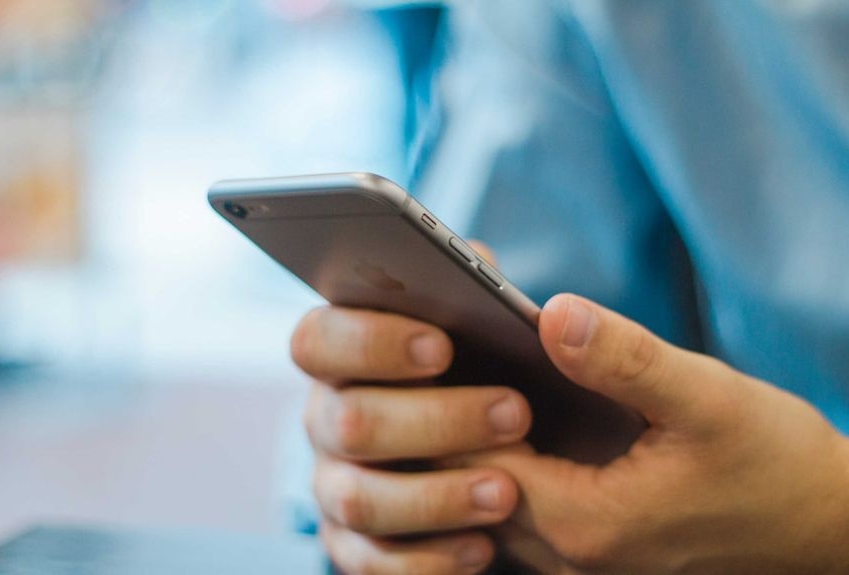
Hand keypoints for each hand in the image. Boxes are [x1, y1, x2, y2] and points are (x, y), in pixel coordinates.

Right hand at [292, 305, 533, 573]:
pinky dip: (428, 558)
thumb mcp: (486, 324)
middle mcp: (329, 417)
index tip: (443, 348)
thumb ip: (492, 292)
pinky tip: (483, 546)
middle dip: (434, 422)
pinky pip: (373, 562)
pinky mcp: (353, 544)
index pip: (319, 339)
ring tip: (507, 492)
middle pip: (346, 421)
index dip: (370, 342)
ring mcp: (335, 483)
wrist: (499, 449)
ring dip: (435, 497)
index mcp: (343, 353)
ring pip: (358, 498)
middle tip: (515, 415)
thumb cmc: (482, 369)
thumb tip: (550, 313)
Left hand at [448, 294, 848, 573]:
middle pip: (466, 486)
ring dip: (467, 441)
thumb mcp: (706, 399)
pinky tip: (507, 411)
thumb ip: (625, 359)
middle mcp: (567, 554)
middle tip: (436, 349)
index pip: (469, 466)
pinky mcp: (591, 544)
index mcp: (585, 522)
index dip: (445, 404)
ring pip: (487, 498)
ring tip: (463, 372)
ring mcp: (577, 558)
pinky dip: (500, 459)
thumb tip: (552, 313)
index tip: (435, 344)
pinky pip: (517, 505)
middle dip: (444, 420)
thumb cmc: (774, 465)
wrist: (821, 524)